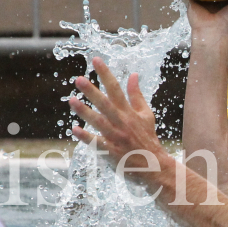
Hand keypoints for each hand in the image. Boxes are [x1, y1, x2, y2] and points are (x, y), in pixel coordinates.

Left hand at [69, 57, 167, 176]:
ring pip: (100, 122)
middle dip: (93, 92)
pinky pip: (98, 143)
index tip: (96, 60)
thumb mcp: (146, 114)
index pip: (116, 89)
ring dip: (85, 112)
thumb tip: (133, 75)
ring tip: (72, 100)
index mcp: (130, 112)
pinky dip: (87, 137)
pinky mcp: (112, 152)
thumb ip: (136, 95)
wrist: (155, 165)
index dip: (106, 74)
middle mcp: (123, 122)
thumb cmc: (148, 138)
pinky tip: (74, 129)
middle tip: (78, 79)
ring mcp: (117, 138)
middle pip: (106, 104)